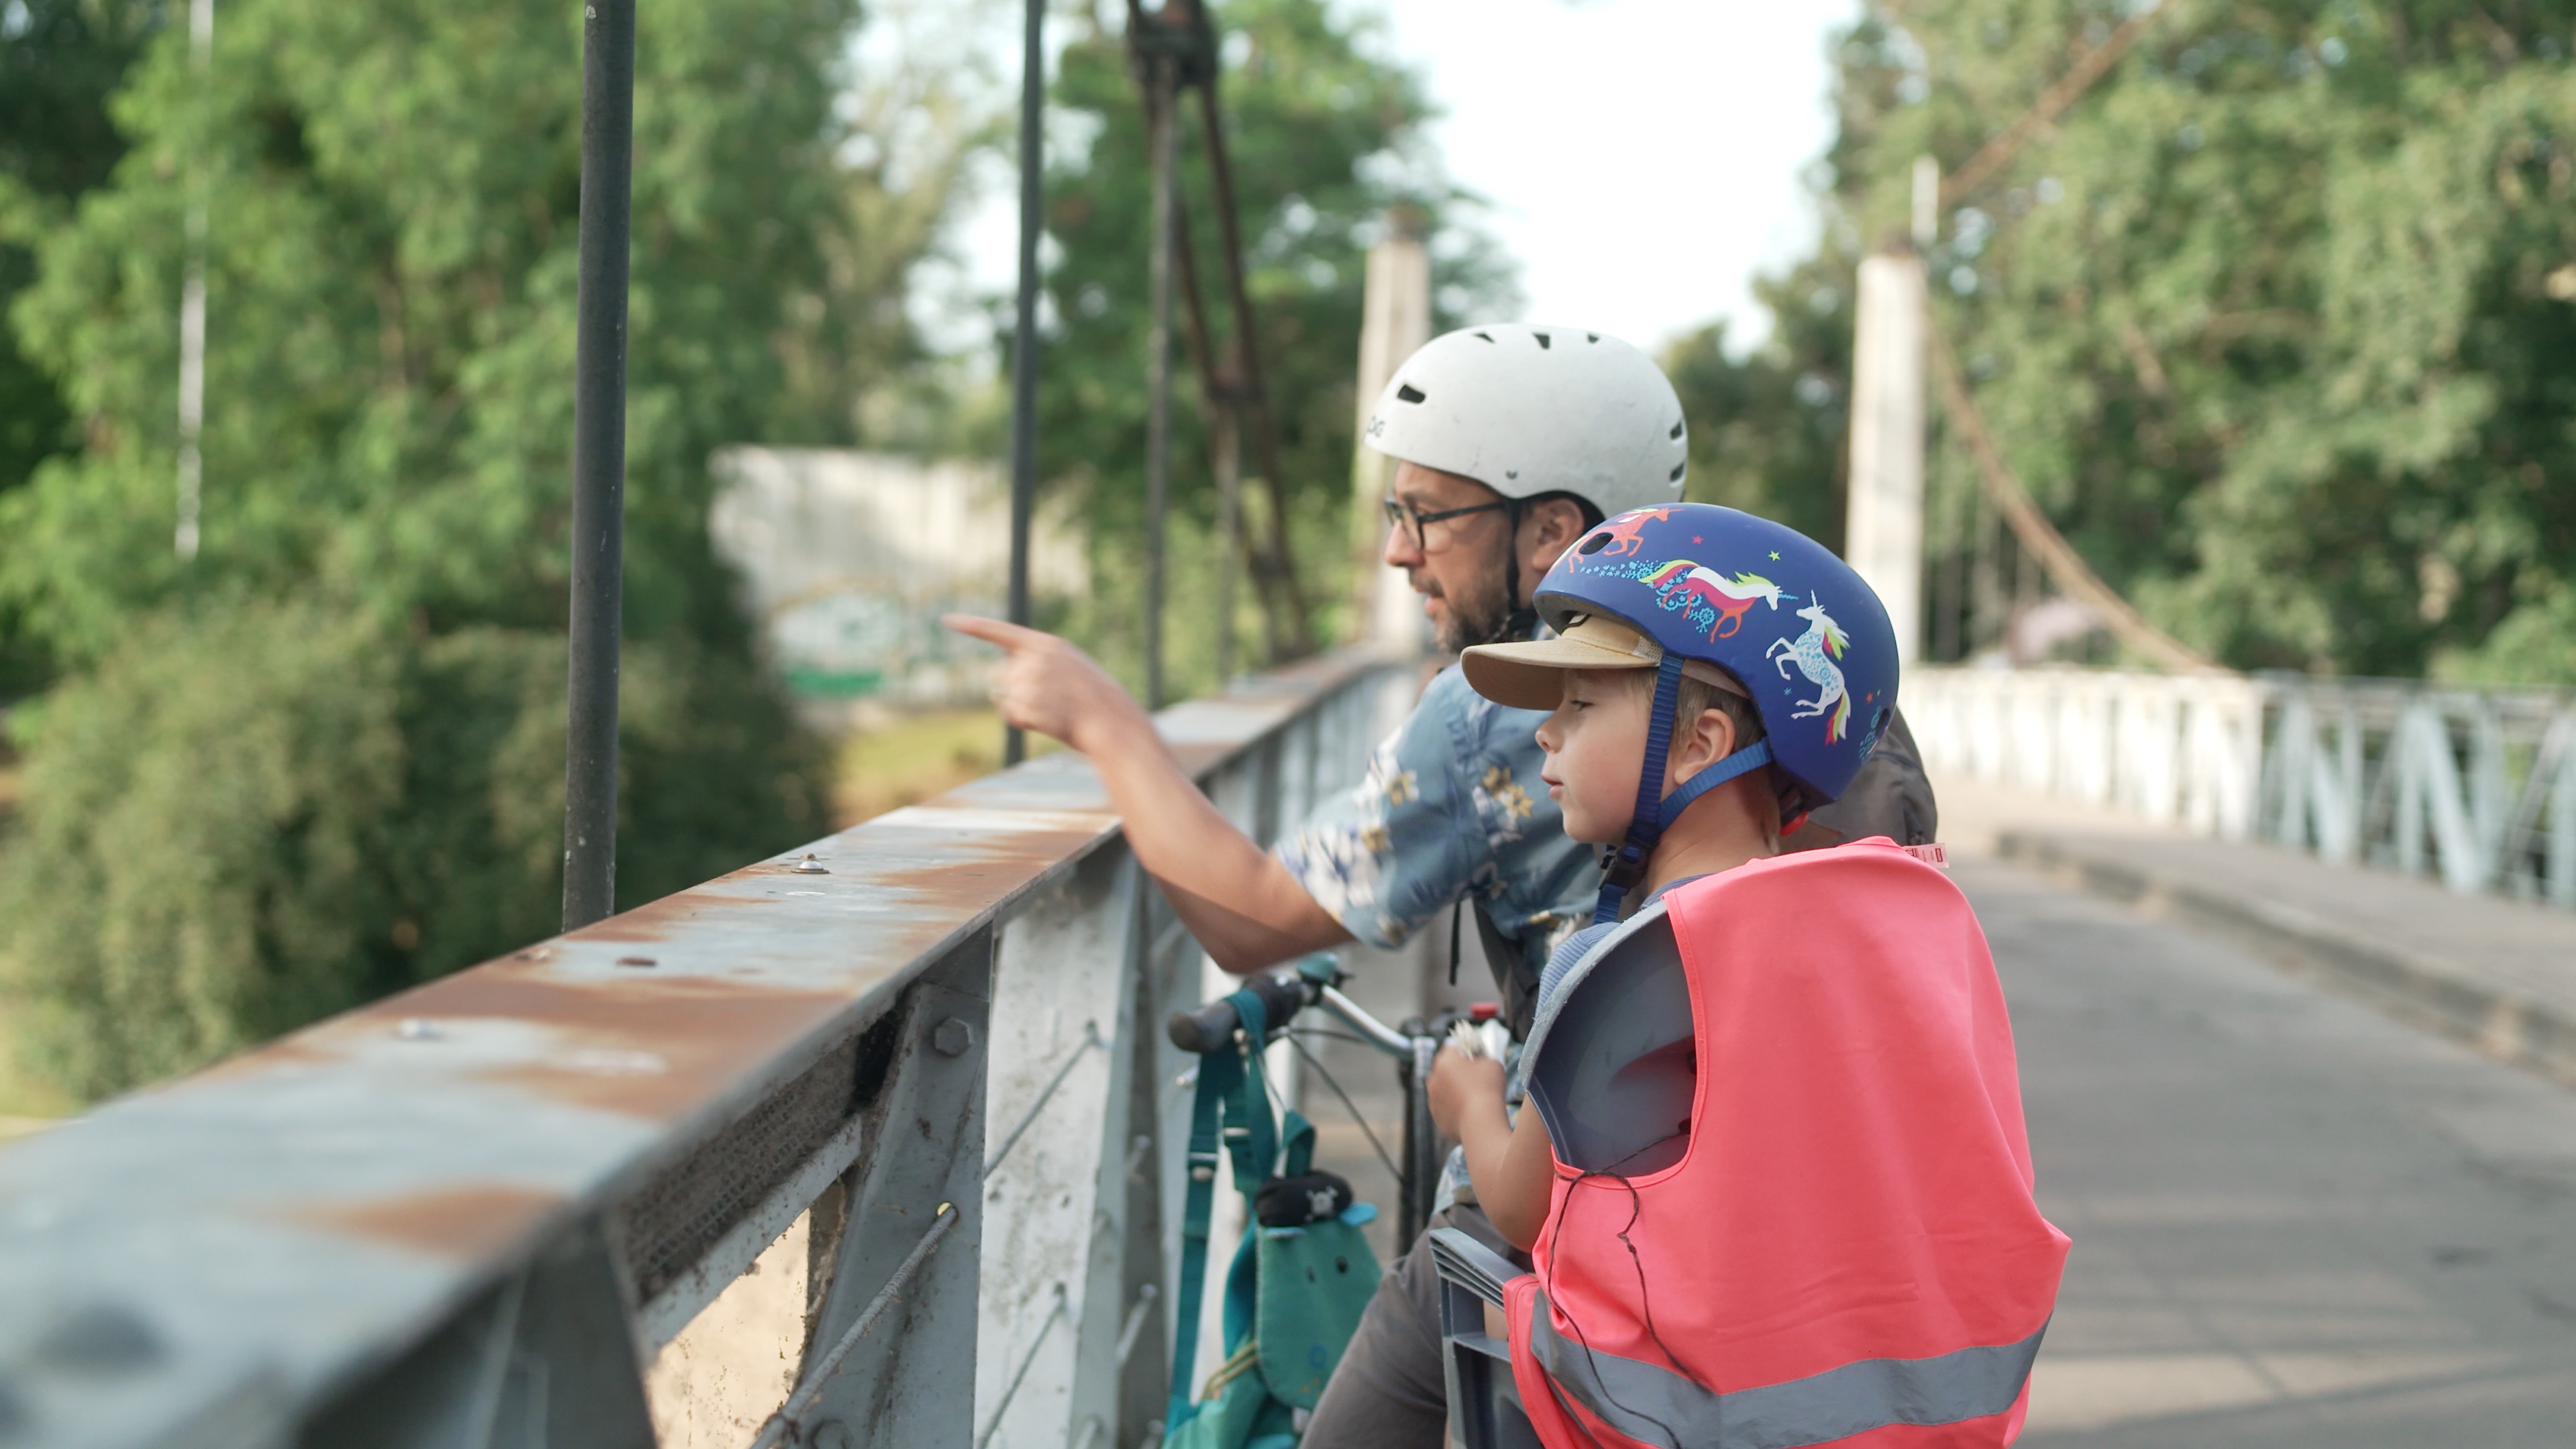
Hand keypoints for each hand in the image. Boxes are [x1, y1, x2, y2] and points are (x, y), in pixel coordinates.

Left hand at [943, 614, 1149, 753]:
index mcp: (1045, 645)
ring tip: (1051, 710)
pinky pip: (1010, 715)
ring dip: (1019, 707)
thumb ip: (1037, 663)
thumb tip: (996, 685)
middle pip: (999, 673)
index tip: (947, 620)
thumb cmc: (1093, 697)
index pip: (1000, 631)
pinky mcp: (1027, 705)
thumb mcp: (1070, 666)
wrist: (1112, 721)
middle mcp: (1033, 659)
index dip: (971, 626)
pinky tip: (1048, 721)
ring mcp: (1030, 682)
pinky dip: (1023, 721)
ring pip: (1002, 695)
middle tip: (1046, 699)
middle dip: (1013, 688)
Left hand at [1426, 1042, 1505, 1141]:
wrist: (1481, 1123)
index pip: (1452, 1049)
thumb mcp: (1493, 1063)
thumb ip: (1483, 1059)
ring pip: (1443, 1090)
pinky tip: (1469, 1112)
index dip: (1465, 1052)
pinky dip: (1454, 1109)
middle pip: (1445, 1070)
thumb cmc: (1488, 1089)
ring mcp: (1433, 1100)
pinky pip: (1446, 1109)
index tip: (1475, 1058)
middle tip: (1475, 1078)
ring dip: (1454, 1091)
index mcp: (1445, 1062)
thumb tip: (1480, 1064)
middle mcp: (1433, 1079)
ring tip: (1473, 1098)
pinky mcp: (1437, 1118)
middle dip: (1457, 1072)